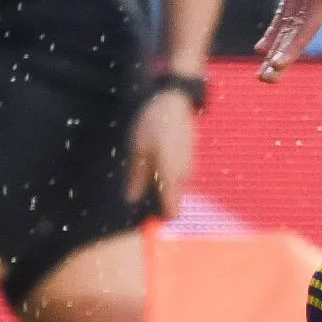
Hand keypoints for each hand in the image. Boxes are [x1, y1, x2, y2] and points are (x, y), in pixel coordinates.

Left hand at [124, 88, 197, 218]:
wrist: (175, 100)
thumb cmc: (154, 124)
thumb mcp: (138, 150)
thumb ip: (136, 178)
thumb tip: (130, 200)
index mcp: (171, 177)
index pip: (172, 211)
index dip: (159, 219)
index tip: (144, 220)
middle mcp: (185, 176)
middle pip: (176, 203)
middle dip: (161, 207)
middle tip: (141, 204)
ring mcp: (191, 167)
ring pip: (179, 191)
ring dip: (166, 193)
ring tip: (146, 186)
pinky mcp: (191, 158)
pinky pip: (181, 179)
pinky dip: (170, 182)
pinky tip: (157, 172)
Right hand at [255, 0, 321, 79]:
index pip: (305, 23)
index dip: (292, 48)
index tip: (279, 68)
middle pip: (289, 22)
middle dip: (278, 52)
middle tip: (265, 80)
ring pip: (286, 11)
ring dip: (276, 37)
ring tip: (263, 59)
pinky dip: (281, 18)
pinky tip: (276, 31)